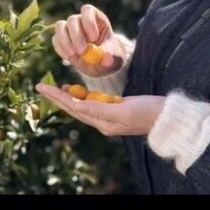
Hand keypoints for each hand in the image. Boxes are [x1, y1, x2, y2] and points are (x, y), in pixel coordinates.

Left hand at [35, 83, 164, 135]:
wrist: (169, 118)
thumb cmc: (149, 112)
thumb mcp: (123, 109)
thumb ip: (99, 108)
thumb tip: (75, 105)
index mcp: (102, 122)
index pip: (73, 108)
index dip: (56, 97)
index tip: (41, 88)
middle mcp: (102, 122)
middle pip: (74, 108)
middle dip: (57, 97)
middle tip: (41, 87)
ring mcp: (108, 117)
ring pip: (82, 106)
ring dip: (67, 97)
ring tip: (54, 88)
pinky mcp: (115, 110)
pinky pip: (92, 103)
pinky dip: (82, 96)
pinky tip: (77, 91)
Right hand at [52, 4, 123, 76]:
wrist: (99, 64)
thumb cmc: (109, 56)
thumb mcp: (115, 58)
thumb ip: (111, 57)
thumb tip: (106, 58)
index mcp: (96, 19)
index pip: (88, 10)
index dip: (89, 21)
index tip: (93, 38)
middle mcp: (81, 21)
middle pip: (73, 20)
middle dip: (76, 36)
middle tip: (82, 51)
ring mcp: (69, 29)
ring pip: (60, 26)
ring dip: (65, 41)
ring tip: (73, 55)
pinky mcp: (61, 39)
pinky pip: (55, 39)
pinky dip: (60, 49)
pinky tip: (70, 58)